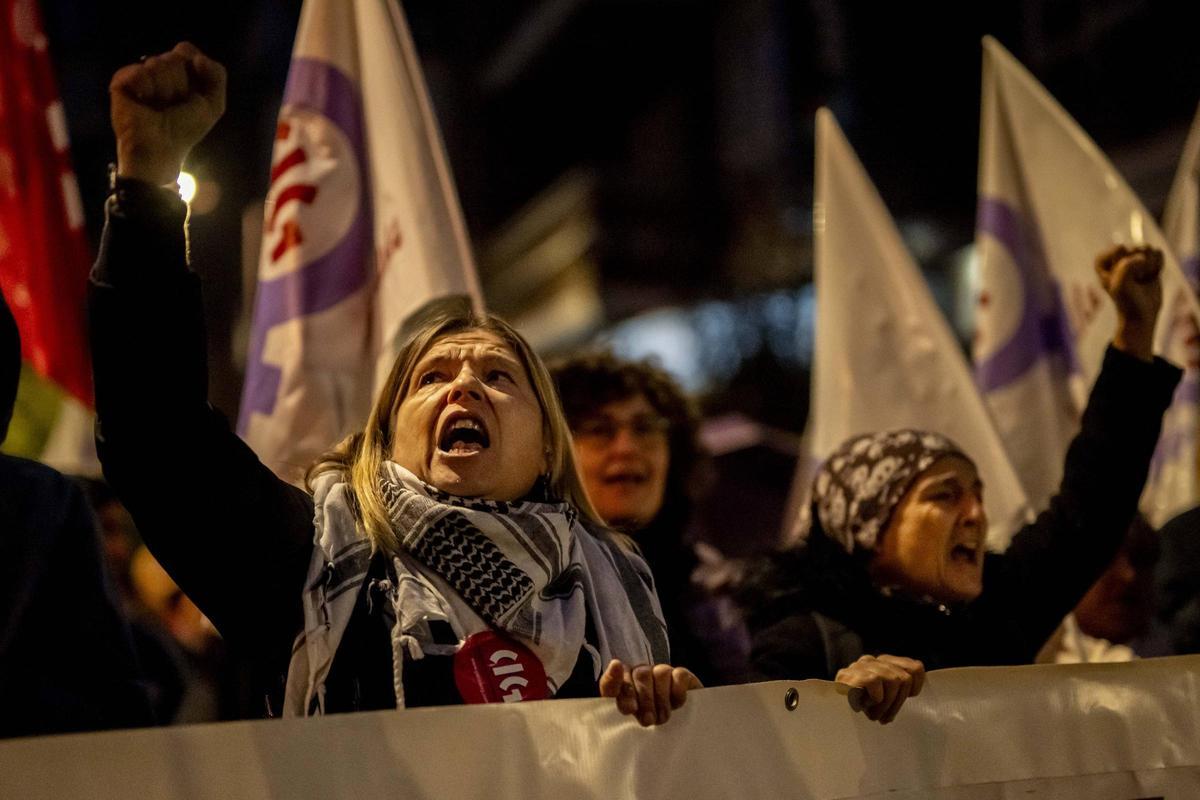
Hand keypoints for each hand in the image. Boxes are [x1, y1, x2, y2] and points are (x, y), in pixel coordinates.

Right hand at [110, 42, 226, 185]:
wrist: (161, 146)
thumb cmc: (186, 128)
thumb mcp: (214, 104)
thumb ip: (217, 75)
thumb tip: (198, 57)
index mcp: (179, 71)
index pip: (186, 50)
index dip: (192, 69)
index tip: (193, 93)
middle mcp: (158, 69)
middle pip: (174, 58)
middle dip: (180, 85)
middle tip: (173, 104)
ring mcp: (140, 73)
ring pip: (158, 64)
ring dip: (165, 90)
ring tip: (158, 106)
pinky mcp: (122, 81)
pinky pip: (138, 72)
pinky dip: (146, 89)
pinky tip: (143, 102)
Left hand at [599, 659, 701, 726]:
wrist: (672, 730)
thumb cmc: (644, 722)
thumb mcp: (627, 716)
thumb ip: (616, 696)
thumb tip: (616, 666)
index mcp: (621, 681)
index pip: (615, 677)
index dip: (619, 686)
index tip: (629, 708)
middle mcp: (641, 672)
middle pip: (641, 675)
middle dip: (645, 700)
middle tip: (648, 720)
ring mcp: (662, 672)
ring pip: (661, 673)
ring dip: (662, 699)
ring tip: (662, 718)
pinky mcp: (681, 676)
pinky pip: (680, 676)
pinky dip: (678, 692)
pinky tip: (676, 706)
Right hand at [834, 654, 924, 724]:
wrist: (828, 713)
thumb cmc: (856, 708)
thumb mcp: (881, 698)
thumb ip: (895, 690)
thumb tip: (912, 694)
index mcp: (883, 663)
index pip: (914, 667)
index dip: (916, 686)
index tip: (906, 700)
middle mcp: (874, 661)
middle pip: (905, 678)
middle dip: (898, 703)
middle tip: (886, 718)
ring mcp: (863, 665)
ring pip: (895, 681)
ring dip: (887, 705)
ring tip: (875, 716)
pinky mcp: (855, 673)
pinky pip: (877, 684)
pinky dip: (874, 700)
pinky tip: (863, 706)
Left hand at [1095, 244, 1163, 360]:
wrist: (1141, 314)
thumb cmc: (1127, 300)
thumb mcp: (1121, 284)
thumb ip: (1127, 266)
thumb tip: (1144, 256)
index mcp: (1102, 261)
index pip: (1119, 249)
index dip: (1124, 265)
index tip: (1122, 280)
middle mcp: (1117, 257)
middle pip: (1135, 248)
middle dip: (1139, 266)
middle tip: (1135, 281)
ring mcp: (1133, 257)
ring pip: (1148, 248)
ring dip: (1149, 266)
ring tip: (1142, 279)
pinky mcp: (1148, 260)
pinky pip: (1158, 253)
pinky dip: (1158, 265)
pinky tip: (1151, 276)